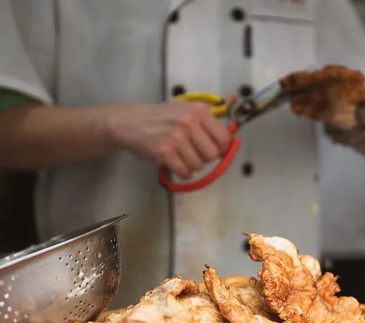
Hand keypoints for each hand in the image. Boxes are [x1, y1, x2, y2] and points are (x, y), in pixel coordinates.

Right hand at [102, 102, 231, 178]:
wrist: (130, 123)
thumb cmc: (162, 117)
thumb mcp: (187, 109)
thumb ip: (210, 118)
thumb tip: (234, 127)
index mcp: (199, 111)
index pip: (224, 138)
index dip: (221, 147)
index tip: (214, 149)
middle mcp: (189, 123)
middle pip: (213, 154)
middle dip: (205, 157)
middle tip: (193, 152)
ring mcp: (177, 138)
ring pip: (199, 165)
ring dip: (192, 165)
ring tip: (180, 155)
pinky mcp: (165, 153)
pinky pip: (185, 172)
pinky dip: (182, 171)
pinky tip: (175, 163)